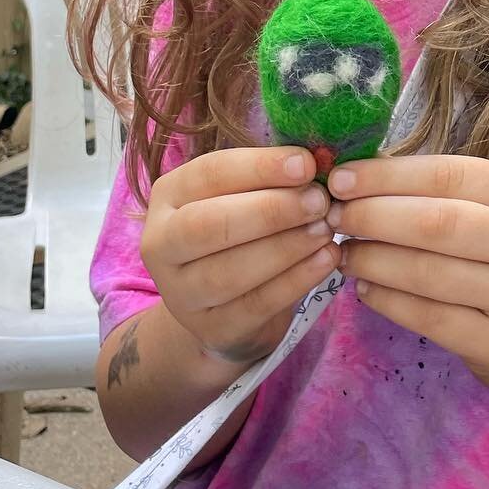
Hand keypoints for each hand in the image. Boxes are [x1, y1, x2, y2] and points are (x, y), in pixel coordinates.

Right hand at [141, 147, 340, 368]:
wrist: (219, 309)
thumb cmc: (236, 236)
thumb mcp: (239, 198)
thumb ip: (268, 178)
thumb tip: (316, 160)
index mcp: (168, 196)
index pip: (210, 173)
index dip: (260, 167)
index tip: (307, 163)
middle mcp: (161, 244)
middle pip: (211, 224)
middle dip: (271, 209)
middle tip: (320, 200)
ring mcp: (180, 293)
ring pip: (231, 270)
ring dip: (286, 246)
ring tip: (326, 230)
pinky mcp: (210, 329)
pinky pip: (256, 303)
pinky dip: (296, 280)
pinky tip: (326, 259)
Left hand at [330, 156, 488, 401]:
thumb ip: (445, 194)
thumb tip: (359, 179)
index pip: (448, 174)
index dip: (387, 175)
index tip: (340, 178)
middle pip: (435, 222)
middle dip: (372, 216)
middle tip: (334, 217)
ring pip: (426, 272)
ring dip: (372, 260)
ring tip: (344, 254)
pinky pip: (428, 318)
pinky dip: (387, 300)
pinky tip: (366, 288)